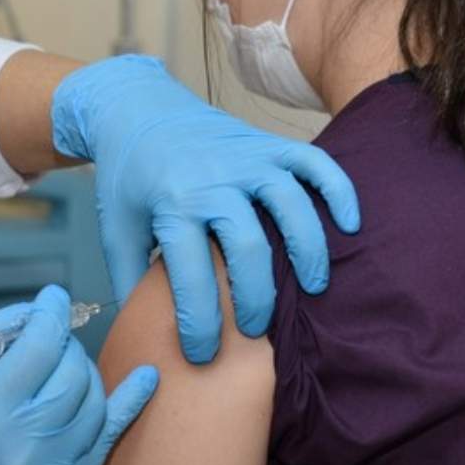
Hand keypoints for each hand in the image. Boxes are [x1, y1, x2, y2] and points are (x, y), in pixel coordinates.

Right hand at [0, 285, 157, 464]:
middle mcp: (21, 450)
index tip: (54, 299)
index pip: (38, 349)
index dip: (51, 315)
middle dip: (65, 347)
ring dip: (83, 374)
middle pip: (72, 373)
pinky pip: (109, 438)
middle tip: (48, 345)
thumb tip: (39, 310)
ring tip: (60, 372)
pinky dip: (128, 403)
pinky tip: (146, 378)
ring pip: (94, 401)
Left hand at [51, 55, 359, 362]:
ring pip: (291, 204)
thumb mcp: (115, 230)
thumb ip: (129, 281)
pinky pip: (315, 164)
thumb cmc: (128, 179)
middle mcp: (213, 179)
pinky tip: (349, 226)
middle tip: (255, 330)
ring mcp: (247, 158)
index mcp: (171, 205)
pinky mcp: (269, 144)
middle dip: (255, 299)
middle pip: (248, 246)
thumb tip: (143, 336)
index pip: (191, 276)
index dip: (199, 323)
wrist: (136, 109)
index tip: (202, 355)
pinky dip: (338, 191)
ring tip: (314, 289)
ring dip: (308, 251)